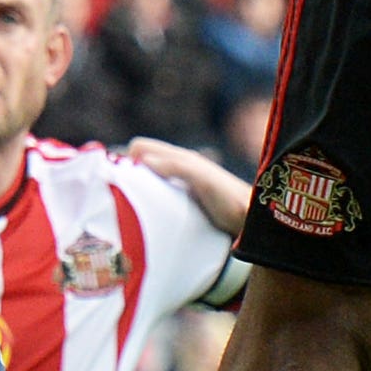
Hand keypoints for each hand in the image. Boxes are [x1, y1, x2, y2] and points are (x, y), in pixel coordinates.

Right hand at [123, 136, 252, 234]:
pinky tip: (150, 222)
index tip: (117, 182)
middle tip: (118, 200)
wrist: (253, 223)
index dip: (126, 158)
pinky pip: (160, 198)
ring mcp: (184, 186)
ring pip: (151, 182)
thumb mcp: (203, 180)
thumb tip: (142, 161)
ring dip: (139, 192)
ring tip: (130, 213)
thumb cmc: (230, 199)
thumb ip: (176, 166)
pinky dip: (151, 204)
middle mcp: (180, 168)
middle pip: (143, 164)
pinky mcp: (188, 203)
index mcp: (180, 157)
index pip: (140, 147)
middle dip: (128, 176)